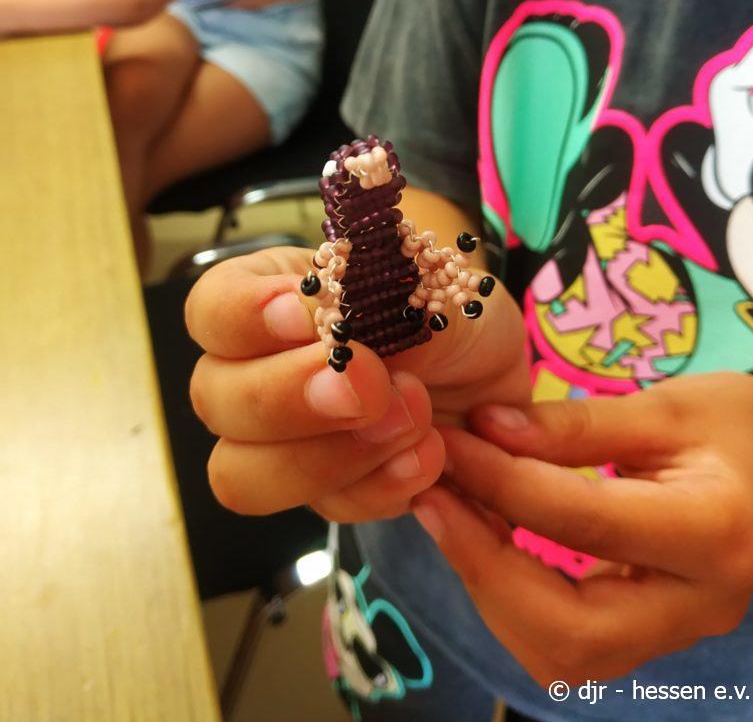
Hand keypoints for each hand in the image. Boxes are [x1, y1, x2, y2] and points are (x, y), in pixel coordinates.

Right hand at [185, 246, 526, 522]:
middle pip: (216, 400)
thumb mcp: (432, 287)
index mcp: (270, 299)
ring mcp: (284, 442)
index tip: (300, 316)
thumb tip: (330, 312)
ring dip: (331, 456)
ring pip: (246, 475)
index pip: (212, 309)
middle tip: (369, 385)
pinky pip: (326, 509)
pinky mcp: (328, 490)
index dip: (242, 318)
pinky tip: (428, 455)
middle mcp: (258, 371)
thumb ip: (381, 298)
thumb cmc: (449, 312)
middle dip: (290, 397)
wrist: (496, 371)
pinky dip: (379, 488)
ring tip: (413, 420)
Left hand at [411, 372, 752, 685]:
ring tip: (449, 514)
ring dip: (492, 590)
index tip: (448, 445)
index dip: (502, 483)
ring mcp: (677, 633)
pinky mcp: (651, 634)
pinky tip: (485, 540)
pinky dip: (514, 599)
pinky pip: (570, 643)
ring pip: (564, 654)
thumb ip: (575, 424)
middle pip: (571, 630)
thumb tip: (484, 427)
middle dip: (485, 567)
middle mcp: (700, 605)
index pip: (585, 521)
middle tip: (431, 500)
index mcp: (715, 533)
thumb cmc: (735, 426)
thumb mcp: (665, 407)